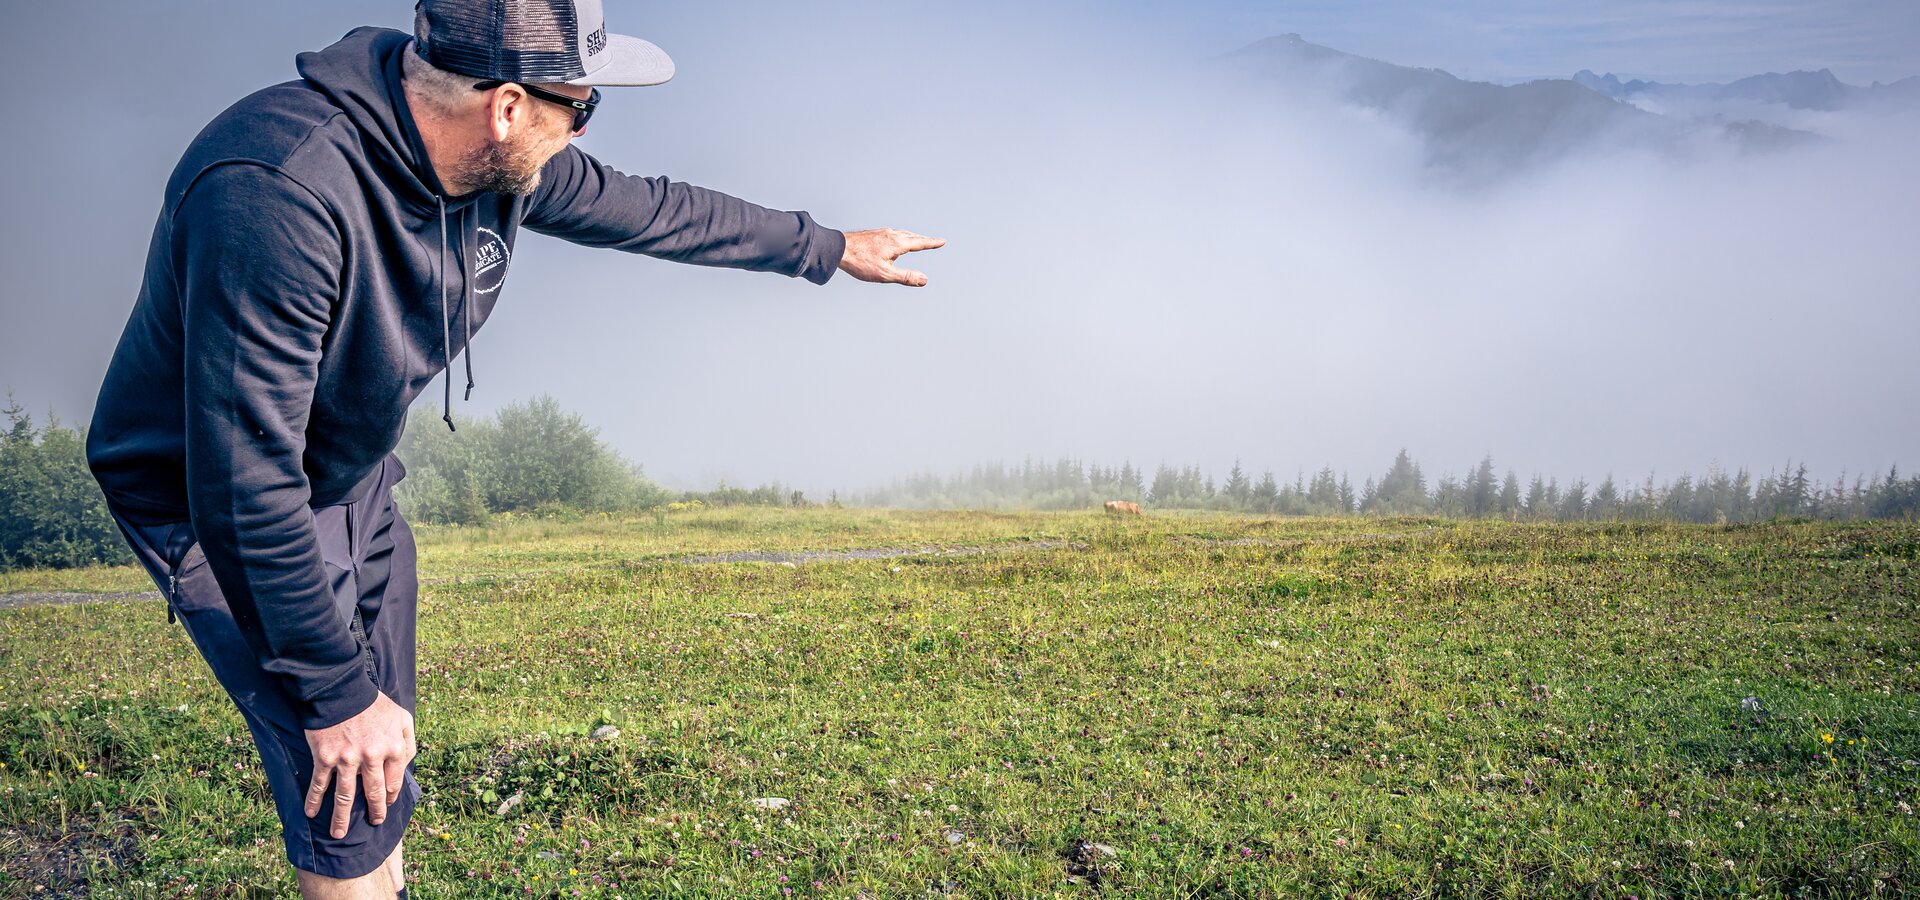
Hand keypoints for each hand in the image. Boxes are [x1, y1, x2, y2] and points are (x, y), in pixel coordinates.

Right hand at [303, 691, 414, 837]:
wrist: (341, 689)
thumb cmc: (373, 703)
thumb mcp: (401, 717)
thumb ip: (408, 742)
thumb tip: (407, 764)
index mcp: (393, 749)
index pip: (393, 782)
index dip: (390, 796)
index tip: (386, 803)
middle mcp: (372, 758)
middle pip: (372, 794)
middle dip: (374, 812)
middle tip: (374, 822)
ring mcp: (347, 760)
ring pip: (344, 797)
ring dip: (340, 818)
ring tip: (338, 834)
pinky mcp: (325, 758)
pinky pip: (319, 784)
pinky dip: (313, 800)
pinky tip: (310, 813)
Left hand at [837, 228, 945, 286]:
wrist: (838, 249)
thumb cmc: (860, 262)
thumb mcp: (885, 274)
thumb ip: (905, 277)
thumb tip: (925, 280)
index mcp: (897, 243)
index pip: (919, 243)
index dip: (932, 243)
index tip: (942, 241)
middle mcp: (891, 234)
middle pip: (912, 236)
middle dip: (924, 239)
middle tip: (934, 241)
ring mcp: (882, 233)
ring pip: (902, 233)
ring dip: (912, 237)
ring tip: (917, 240)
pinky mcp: (874, 234)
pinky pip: (893, 233)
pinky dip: (901, 236)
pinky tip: (894, 240)